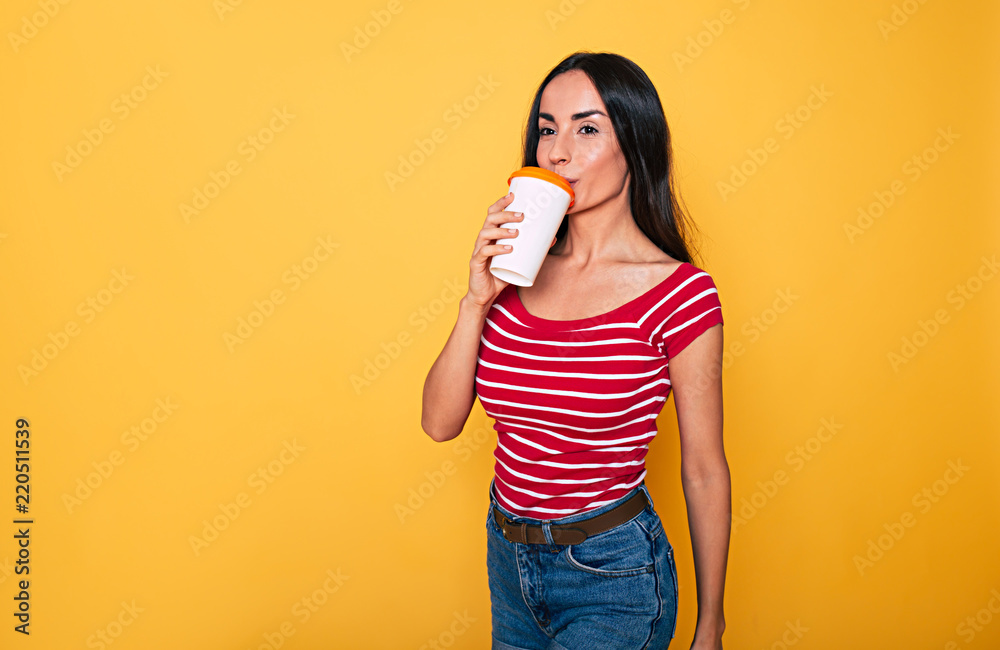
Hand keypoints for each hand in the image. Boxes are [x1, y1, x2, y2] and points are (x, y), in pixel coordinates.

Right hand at [467, 192, 558, 310]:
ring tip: (516, 232)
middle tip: (522, 215)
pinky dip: (496, 249)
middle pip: (490, 219)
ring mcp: (477, 250)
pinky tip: (508, 249)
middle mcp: (482, 239)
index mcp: (491, 234)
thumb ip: (531, 248)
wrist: (485, 295)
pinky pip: (484, 252)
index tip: (513, 195)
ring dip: (502, 230)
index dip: (501, 203)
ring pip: (485, 233)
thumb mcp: (517, 260)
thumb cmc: (500, 274)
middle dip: (505, 214)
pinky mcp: (476, 263)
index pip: (492, 213)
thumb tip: (552, 238)